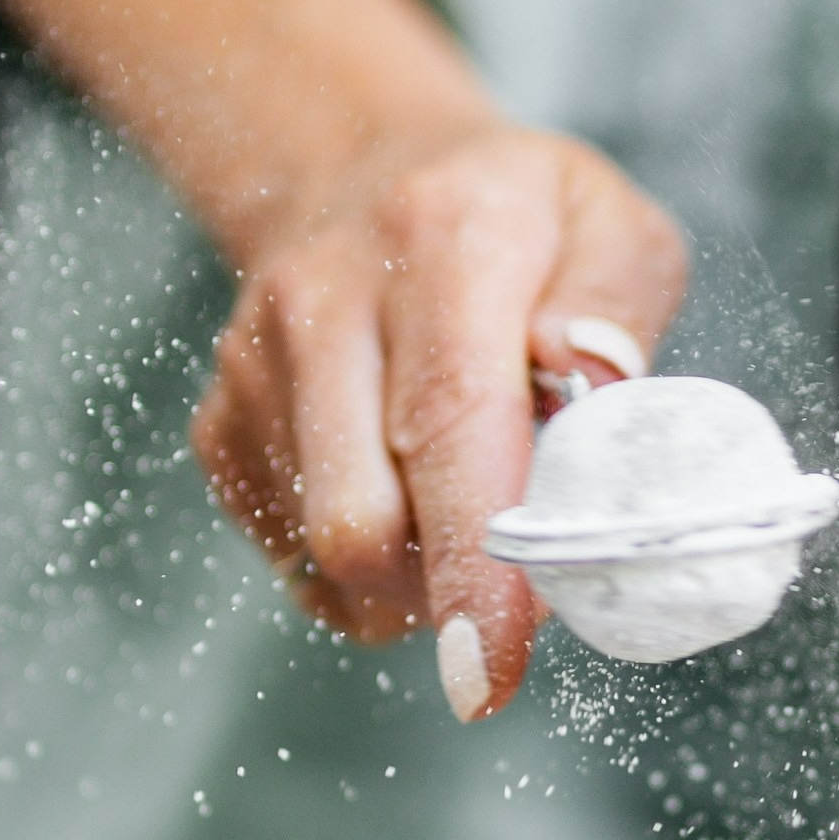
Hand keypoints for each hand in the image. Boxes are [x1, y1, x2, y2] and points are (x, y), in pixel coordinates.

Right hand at [189, 126, 685, 716]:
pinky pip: (294, 559)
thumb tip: (587, 378)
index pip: (449, 424)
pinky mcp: (220, 424)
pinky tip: (401, 499)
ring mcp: (255, 365)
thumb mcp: (608, 223)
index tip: (488, 667)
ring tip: (462, 516)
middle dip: (443, 593)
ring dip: (412, 583)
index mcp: (441, 237)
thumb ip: (619, 306)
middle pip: (360, 521)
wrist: (360, 172)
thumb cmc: (514, 224)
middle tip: (514, 590)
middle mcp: (325, 297)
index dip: (471, 563)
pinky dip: (365, 571)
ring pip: (324, 556)